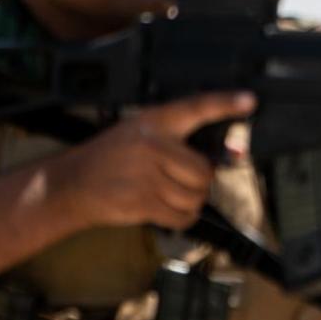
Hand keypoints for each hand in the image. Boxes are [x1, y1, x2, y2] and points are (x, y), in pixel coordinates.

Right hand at [48, 91, 256, 229]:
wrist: (72, 183)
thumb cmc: (111, 158)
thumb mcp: (139, 134)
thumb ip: (179, 141)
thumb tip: (230, 156)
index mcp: (154, 121)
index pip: (195, 107)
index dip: (224, 103)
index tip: (249, 100)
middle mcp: (152, 144)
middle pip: (204, 171)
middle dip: (198, 182)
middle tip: (177, 181)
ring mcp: (147, 174)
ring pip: (195, 196)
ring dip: (188, 202)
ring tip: (165, 194)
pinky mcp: (142, 201)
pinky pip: (182, 216)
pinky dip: (180, 219)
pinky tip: (165, 209)